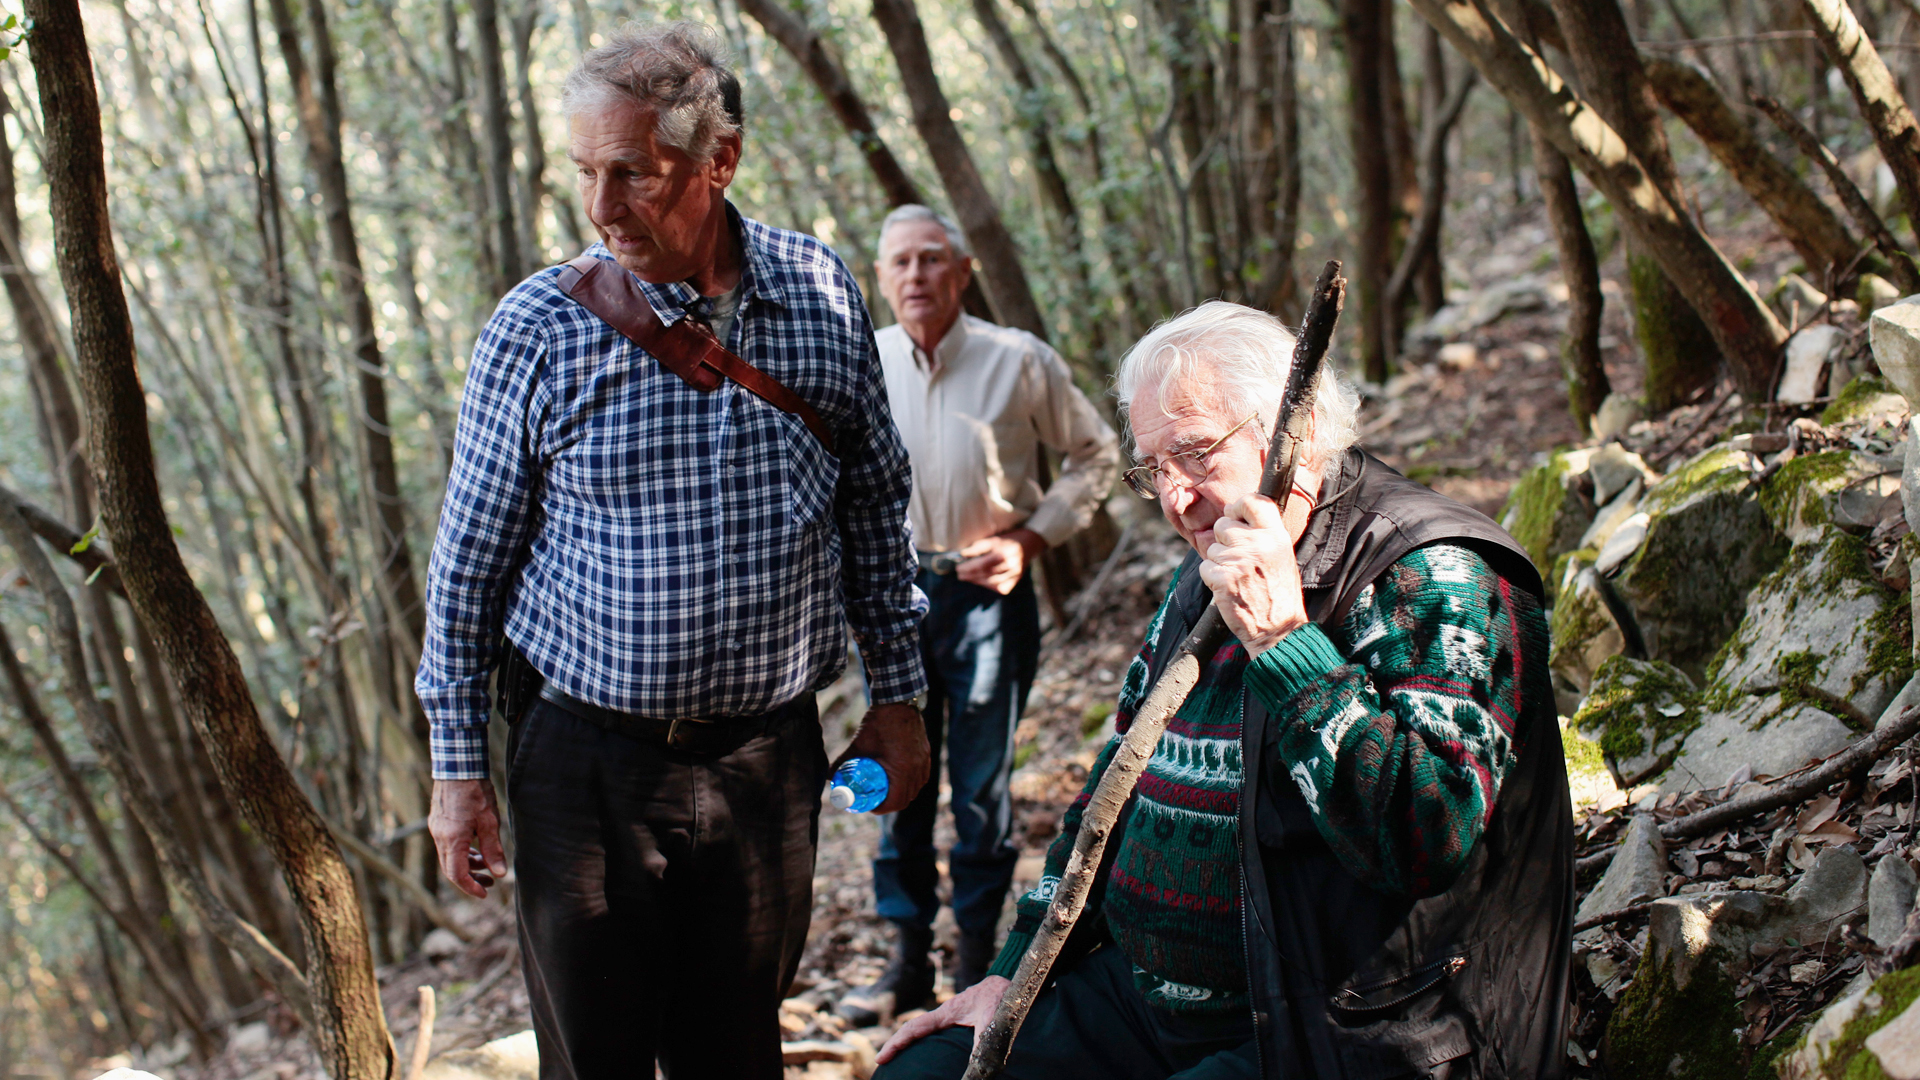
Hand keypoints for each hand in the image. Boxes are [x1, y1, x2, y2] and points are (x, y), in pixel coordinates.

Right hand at [429, 779, 507, 898]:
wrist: (457, 766)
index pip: (458, 874)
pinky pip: (447, 845)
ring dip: (467, 864)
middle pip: (451, 869)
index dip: (471, 887)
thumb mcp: (490, 821)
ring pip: (448, 857)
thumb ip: (493, 849)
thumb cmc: (475, 791)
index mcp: (453, 839)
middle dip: (470, 879)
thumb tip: (500, 873)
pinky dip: (461, 852)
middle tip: (490, 882)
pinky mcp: (437, 822)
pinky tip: (475, 848)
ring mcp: (436, 829)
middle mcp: (440, 837)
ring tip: (487, 864)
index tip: (485, 893)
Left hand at [836, 702, 930, 813]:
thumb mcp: (858, 744)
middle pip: (906, 798)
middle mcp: (916, 768)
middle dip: (890, 803)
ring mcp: (923, 761)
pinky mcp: (926, 755)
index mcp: (901, 769)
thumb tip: (830, 776)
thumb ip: (843, 761)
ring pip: (915, 789)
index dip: (882, 808)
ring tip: (887, 791)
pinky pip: (921, 777)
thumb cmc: (878, 723)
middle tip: (876, 800)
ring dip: (902, 794)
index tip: (871, 806)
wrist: (898, 702)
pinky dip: (911, 783)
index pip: (895, 801)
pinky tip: (901, 780)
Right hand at [877, 975, 1010, 1062]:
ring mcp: (949, 1019)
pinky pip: (933, 1034)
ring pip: (921, 1033)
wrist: (1009, 982)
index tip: (882, 1058)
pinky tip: (924, 1056)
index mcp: (946, 1013)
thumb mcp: (992, 1019)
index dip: (896, 1043)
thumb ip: (983, 1041)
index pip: (914, 1029)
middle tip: (881, 1065)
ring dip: (907, 1046)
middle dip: (895, 1046)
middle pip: (912, 1032)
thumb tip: (976, 1069)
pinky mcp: (957, 1023)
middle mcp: (943, 1016)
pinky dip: (922, 1044)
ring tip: (896, 1063)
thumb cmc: (1000, 997)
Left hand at [957, 528, 1045, 594]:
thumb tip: (962, 555)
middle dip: (970, 575)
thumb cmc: (1007, 539)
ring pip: (992, 583)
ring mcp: (1015, 574)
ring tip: (968, 578)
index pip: (981, 564)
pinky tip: (982, 581)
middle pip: (985, 574)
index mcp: (1003, 552)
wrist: (1029, 542)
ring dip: (978, 581)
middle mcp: (1010, 564)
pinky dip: (990, 586)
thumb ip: (978, 547)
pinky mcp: (1017, 580)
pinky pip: (1001, 588)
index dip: (967, 568)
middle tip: (960, 574)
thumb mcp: (992, 539)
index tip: (957, 568)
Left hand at [1197, 493, 1306, 656]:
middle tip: (1240, 561)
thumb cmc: (1279, 594)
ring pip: (1212, 548)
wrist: (1278, 629)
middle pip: (1223, 525)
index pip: (1253, 501)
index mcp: (1276, 536)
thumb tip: (1239, 516)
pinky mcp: (1222, 579)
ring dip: (1219, 563)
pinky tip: (1229, 589)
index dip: (1238, 506)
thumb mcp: (1282, 557)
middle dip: (1225, 541)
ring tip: (1239, 579)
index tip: (1235, 515)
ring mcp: (1238, 561)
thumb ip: (1263, 535)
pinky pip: (1205, 568)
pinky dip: (1212, 579)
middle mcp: (1257, 544)